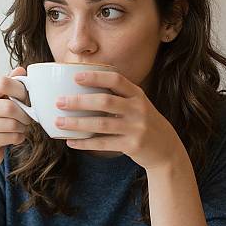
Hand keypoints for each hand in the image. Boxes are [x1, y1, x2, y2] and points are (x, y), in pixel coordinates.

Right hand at [0, 67, 31, 168]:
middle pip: (9, 106)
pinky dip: (19, 137)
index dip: (20, 90)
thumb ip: (9, 85)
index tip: (25, 98)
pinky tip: (15, 137)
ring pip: (12, 124)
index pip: (3, 82)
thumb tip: (21, 69)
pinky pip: (11, 137)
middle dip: (24, 113)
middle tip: (28, 117)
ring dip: (22, 127)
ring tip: (21, 127)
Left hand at [55, 71, 184, 169]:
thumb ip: (117, 96)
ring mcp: (136, 128)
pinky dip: (85, 143)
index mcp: (137, 95)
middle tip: (59, 101)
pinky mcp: (132, 145)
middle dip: (79, 101)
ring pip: (101, 124)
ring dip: (77, 123)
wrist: (166, 148)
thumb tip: (80, 89)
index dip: (96, 77)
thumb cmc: (142, 122)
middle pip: (105, 101)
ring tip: (59, 122)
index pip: (116, 80)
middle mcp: (138, 109)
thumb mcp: (136, 105)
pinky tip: (71, 142)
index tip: (75, 77)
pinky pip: (104, 144)